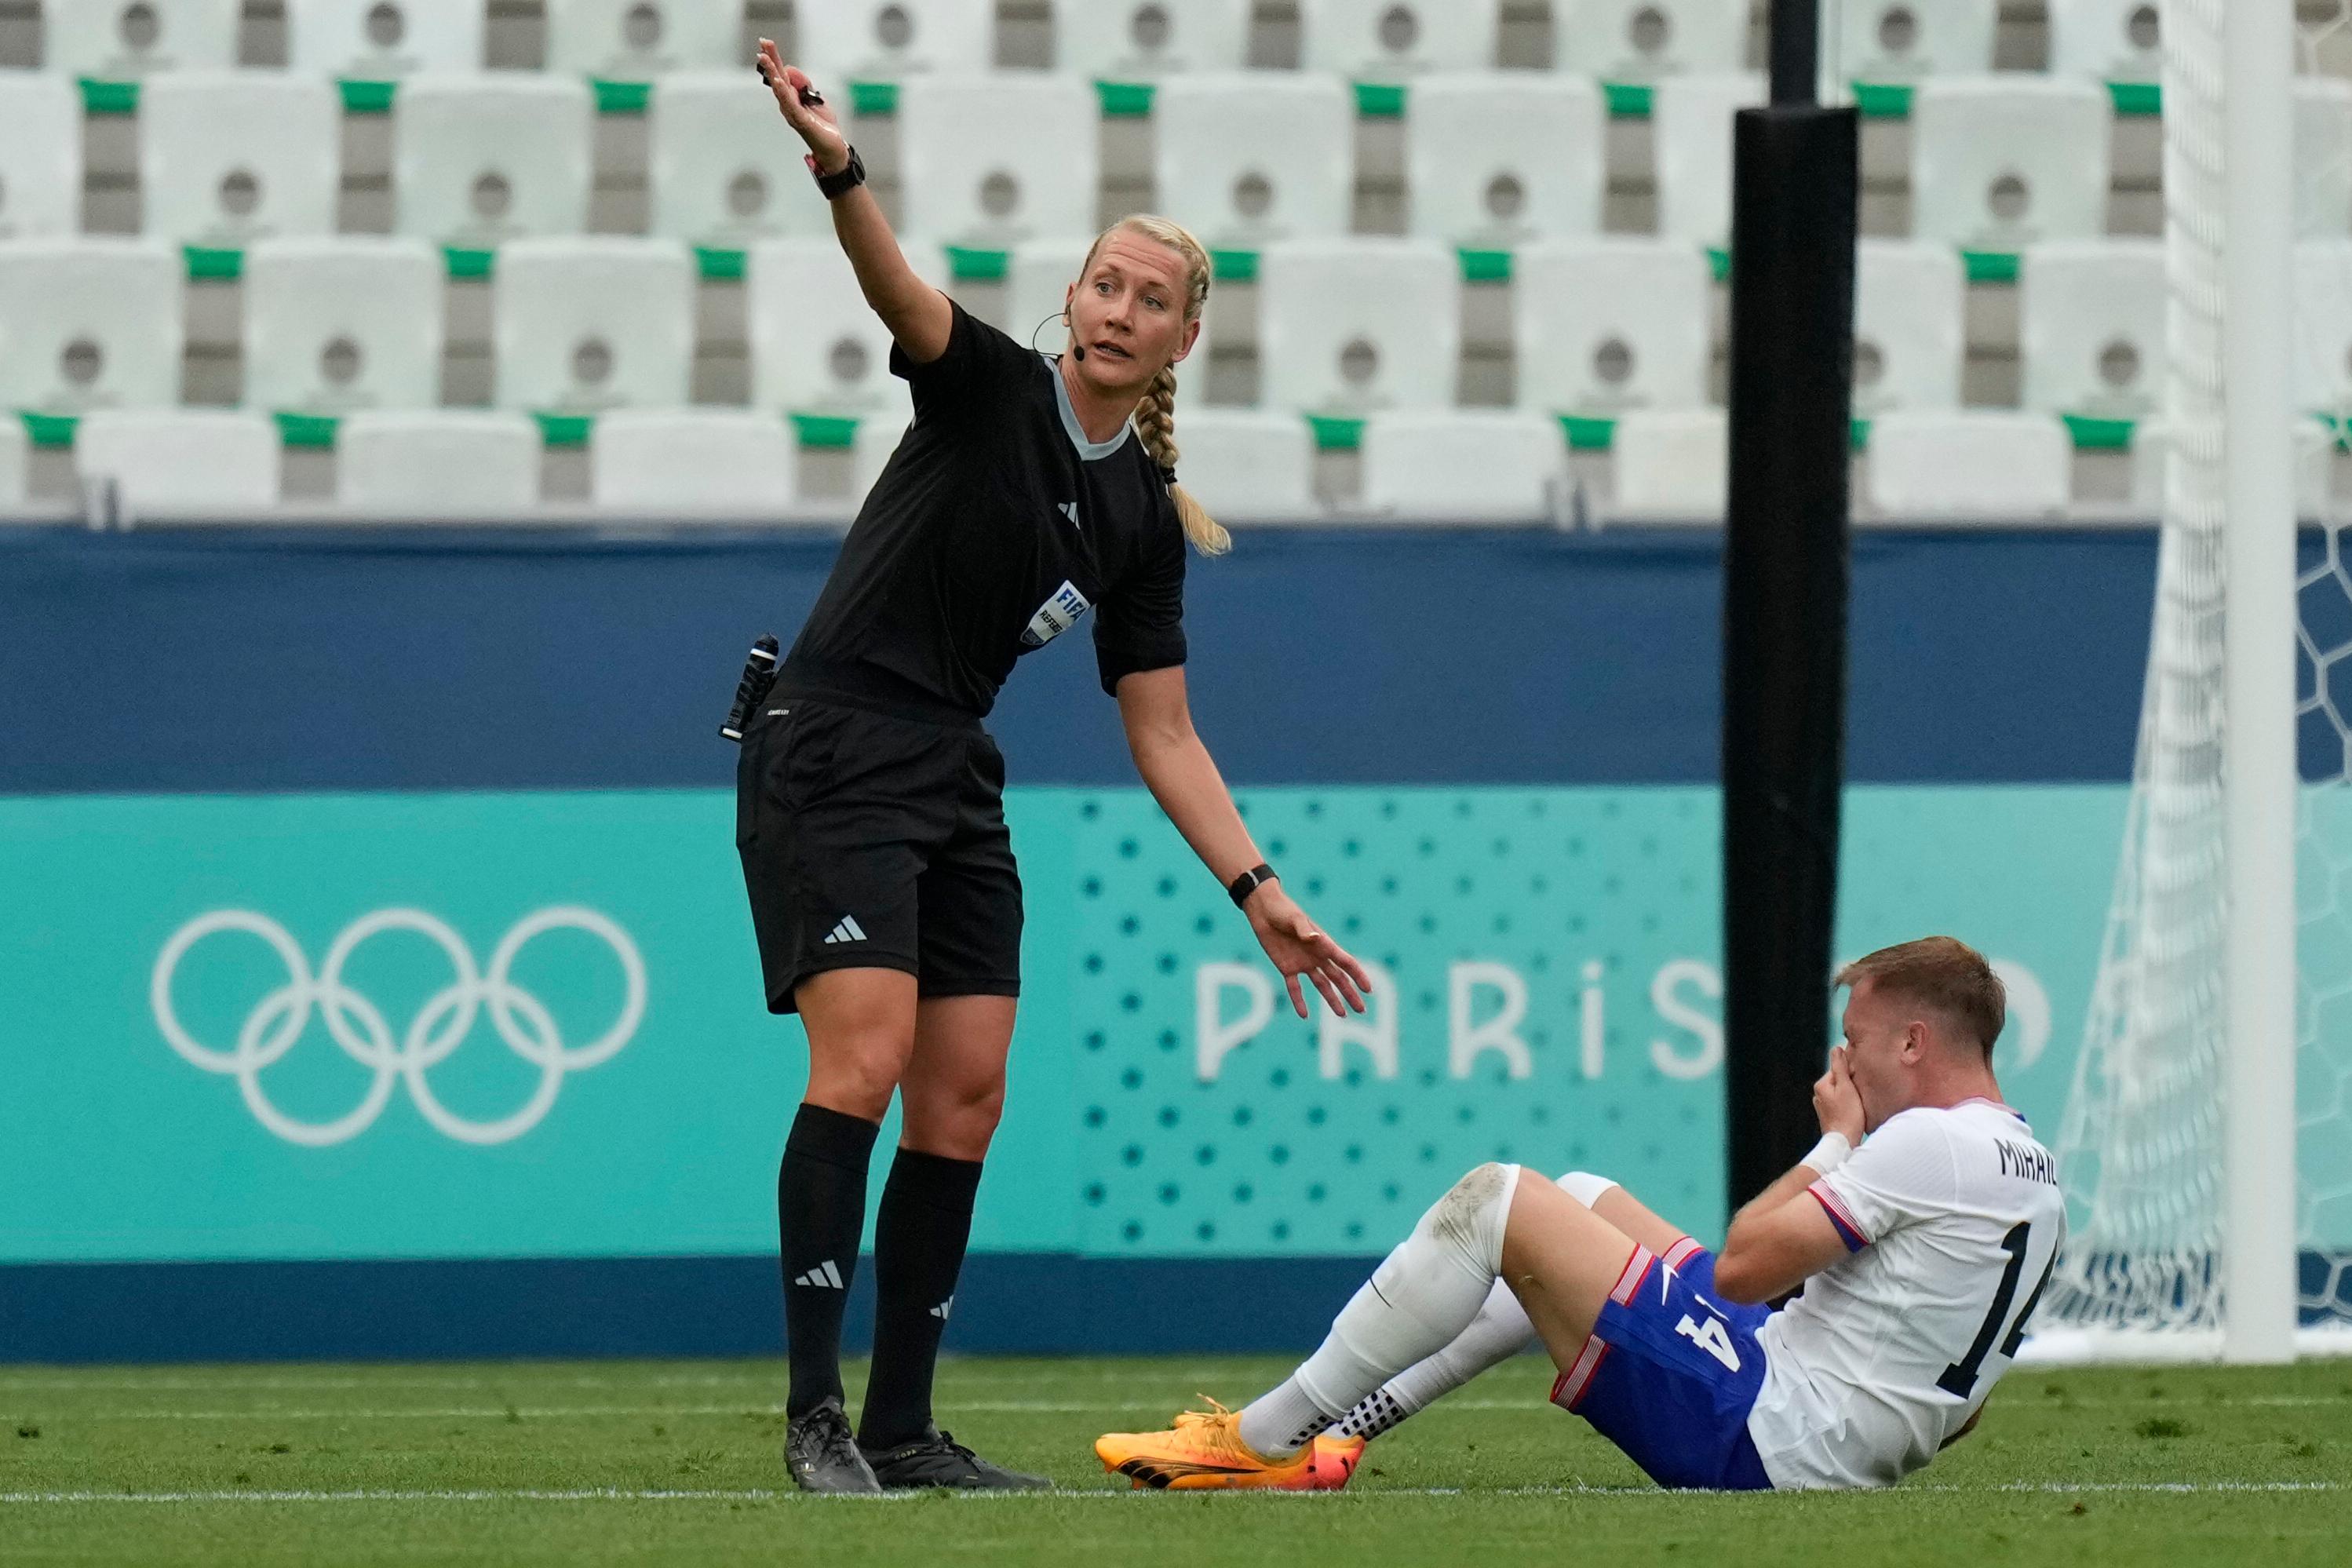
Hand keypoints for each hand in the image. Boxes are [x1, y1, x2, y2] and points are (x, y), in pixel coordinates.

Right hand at [755, 39, 848, 174]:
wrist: (832, 147)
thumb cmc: (823, 125)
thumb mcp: (815, 98)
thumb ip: (803, 84)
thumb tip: (789, 69)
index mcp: (791, 97)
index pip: (781, 74)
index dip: (774, 58)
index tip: (766, 43)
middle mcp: (788, 104)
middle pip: (777, 77)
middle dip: (770, 59)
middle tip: (763, 43)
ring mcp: (792, 112)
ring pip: (780, 89)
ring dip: (773, 72)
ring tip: (765, 58)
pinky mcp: (800, 120)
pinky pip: (790, 104)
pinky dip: (784, 92)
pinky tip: (779, 82)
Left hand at [1245, 884, 1372, 1019]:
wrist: (1264, 909)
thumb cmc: (1283, 909)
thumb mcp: (1294, 918)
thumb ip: (1304, 930)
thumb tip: (1315, 938)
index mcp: (1324, 944)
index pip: (1346, 963)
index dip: (1358, 976)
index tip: (1369, 989)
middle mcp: (1317, 956)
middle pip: (1338, 978)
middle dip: (1350, 994)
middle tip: (1362, 1010)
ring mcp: (1303, 963)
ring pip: (1322, 985)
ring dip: (1332, 1000)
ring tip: (1343, 1015)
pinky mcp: (1287, 967)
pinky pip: (1294, 988)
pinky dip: (1299, 1001)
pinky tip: (1304, 1015)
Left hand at [1812, 1045, 1864, 1144]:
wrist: (1843, 1142)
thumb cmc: (1848, 1115)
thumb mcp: (1847, 1087)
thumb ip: (1841, 1067)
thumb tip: (1836, 1048)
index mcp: (1821, 1085)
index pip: (1838, 1068)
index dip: (1852, 1071)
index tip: (1861, 1078)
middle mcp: (1819, 1094)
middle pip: (1839, 1080)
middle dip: (1851, 1082)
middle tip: (1863, 1090)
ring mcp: (1823, 1106)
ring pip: (1840, 1092)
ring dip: (1851, 1093)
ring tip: (1861, 1100)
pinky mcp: (1829, 1116)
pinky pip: (1840, 1103)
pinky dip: (1848, 1103)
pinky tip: (1856, 1109)